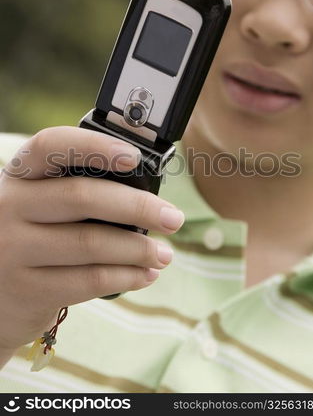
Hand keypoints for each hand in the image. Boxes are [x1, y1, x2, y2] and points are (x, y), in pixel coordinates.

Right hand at [0, 126, 183, 355]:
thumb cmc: (31, 236)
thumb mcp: (38, 205)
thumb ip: (75, 192)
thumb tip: (147, 196)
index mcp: (18, 176)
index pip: (51, 146)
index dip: (94, 146)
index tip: (133, 157)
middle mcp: (8, 207)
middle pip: (82, 197)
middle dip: (138, 207)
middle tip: (173, 218)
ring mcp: (12, 250)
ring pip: (91, 243)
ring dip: (138, 249)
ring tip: (164, 253)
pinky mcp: (27, 290)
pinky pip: (89, 280)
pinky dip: (125, 277)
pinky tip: (144, 275)